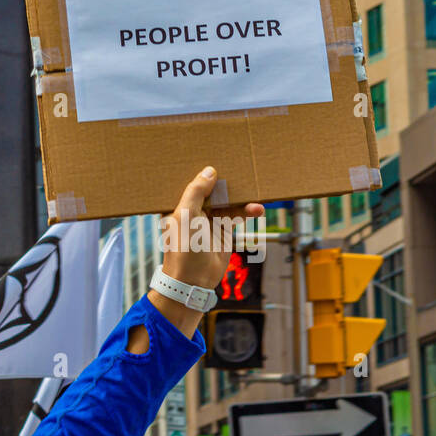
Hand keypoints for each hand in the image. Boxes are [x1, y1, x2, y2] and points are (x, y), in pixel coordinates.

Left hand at [144, 166, 264, 339]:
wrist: (194, 280)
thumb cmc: (183, 248)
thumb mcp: (186, 214)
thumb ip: (196, 192)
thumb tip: (209, 171)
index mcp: (178, 204)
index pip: (190, 182)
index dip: (201, 170)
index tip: (215, 155)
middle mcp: (193, 209)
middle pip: (211, 188)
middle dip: (225, 180)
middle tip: (240, 166)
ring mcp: (209, 219)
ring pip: (227, 200)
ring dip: (241, 197)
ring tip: (255, 193)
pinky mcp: (223, 229)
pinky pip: (237, 214)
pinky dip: (248, 210)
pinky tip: (257, 209)